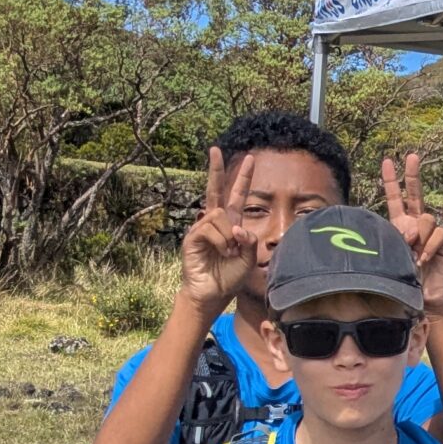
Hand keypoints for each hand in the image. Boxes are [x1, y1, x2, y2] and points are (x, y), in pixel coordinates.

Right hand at [179, 146, 256, 315]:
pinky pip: (209, 229)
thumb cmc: (229, 277)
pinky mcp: (192, 237)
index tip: (250, 159)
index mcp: (231, 224)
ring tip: (229, 253)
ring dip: (230, 235)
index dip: (243, 178)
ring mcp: (201, 228)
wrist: (212, 294)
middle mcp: (214, 222)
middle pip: (214, 190)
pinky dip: (221, 241)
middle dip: (215, 169)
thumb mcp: (248, 259)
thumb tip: (238, 228)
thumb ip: (249, 242)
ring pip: (219, 215)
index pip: (236, 196)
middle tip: (215, 149)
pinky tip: (222, 253)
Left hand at [382, 153, 442, 313]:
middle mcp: (417, 224)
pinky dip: (428, 246)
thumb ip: (397, 239)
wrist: (423, 298)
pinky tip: (422, 260)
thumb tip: (409, 229)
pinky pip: (438, 234)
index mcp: (400, 224)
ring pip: (425, 218)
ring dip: (417, 235)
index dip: (391, 180)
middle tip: (412, 156)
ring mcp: (432, 232)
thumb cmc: (403, 279)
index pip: (395, 198)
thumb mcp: (392, 256)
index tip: (387, 161)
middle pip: (415, 194)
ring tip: (412, 254)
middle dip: (413, 174)